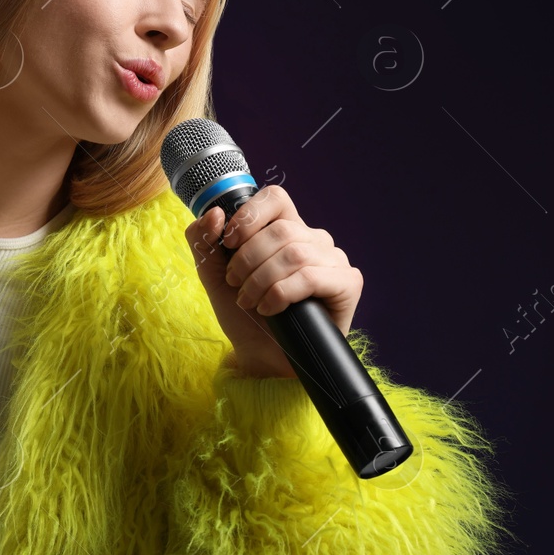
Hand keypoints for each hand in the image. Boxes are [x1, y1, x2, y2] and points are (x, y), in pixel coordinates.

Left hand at [183, 185, 362, 378]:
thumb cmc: (244, 313)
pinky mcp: (348, 283)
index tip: (229, 242)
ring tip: (249, 301)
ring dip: (261, 280)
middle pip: (280, 229)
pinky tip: (270, 309)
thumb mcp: (213, 274)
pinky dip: (281, 294)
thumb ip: (204, 240)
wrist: (262, 356)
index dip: (249, 216)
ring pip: (294, 253)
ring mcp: (333, 260)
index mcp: (285, 229)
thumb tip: (216, 213)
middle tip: (236, 284)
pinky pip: (312, 277)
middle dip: (247, 259)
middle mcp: (313, 240)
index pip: (274, 198)